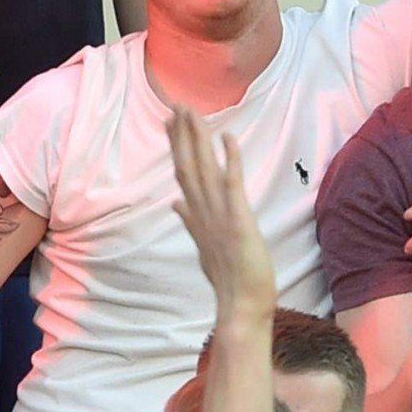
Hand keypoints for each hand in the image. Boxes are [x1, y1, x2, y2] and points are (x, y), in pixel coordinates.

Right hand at [169, 104, 275, 325]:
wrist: (241, 305)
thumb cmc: (229, 278)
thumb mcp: (206, 245)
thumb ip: (190, 220)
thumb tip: (175, 203)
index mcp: (197, 215)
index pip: (182, 173)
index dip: (176, 146)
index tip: (170, 122)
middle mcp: (202, 211)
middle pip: (187, 165)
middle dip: (182, 135)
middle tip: (176, 106)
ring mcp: (218, 215)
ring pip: (203, 169)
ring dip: (197, 139)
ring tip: (191, 112)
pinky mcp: (237, 220)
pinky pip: (232, 184)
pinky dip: (229, 159)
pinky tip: (227, 136)